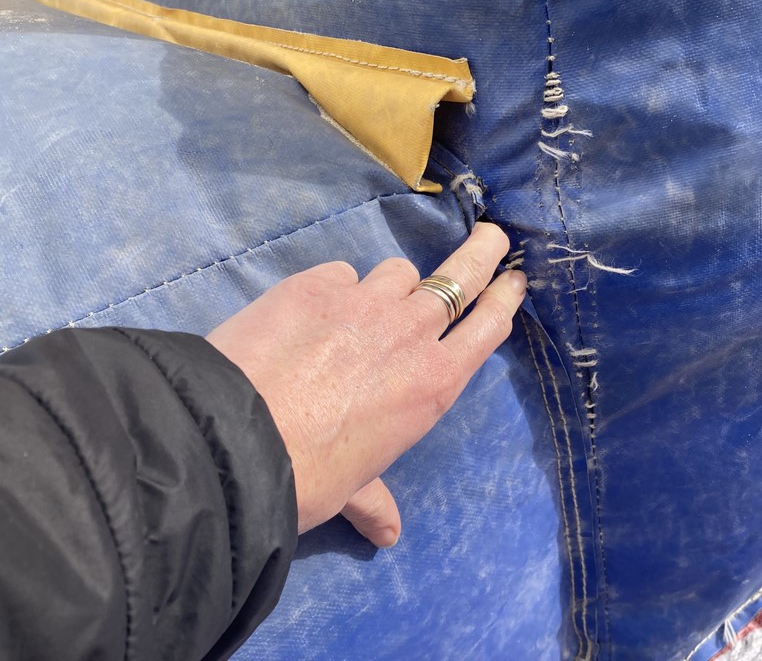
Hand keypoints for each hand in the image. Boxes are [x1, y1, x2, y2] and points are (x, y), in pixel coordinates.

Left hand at [206, 223, 525, 544]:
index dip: (504, 299)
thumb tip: (386, 534)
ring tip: (373, 304)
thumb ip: (374, 500)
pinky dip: (337, 288)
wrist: (236, 439)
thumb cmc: (309, 475)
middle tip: (494, 237)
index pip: (487, 327)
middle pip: (461, 277)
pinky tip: (315, 310)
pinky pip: (342, 274)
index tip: (514, 279)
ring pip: (398, 272)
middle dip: (483, 252)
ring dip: (395, 285)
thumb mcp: (350, 490)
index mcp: (434, 382)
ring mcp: (364, 300)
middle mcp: (411, 332)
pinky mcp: (315, 283)